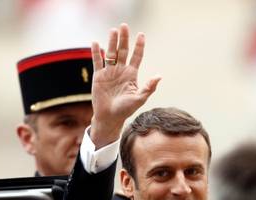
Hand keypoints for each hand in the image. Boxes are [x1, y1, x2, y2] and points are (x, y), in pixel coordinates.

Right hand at [90, 23, 161, 147]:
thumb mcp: (139, 99)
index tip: (141, 34)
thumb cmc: (125, 110)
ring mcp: (109, 72)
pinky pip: (97, 62)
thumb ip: (149, 87)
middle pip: (123, 51)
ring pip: (111, 53)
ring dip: (112, 42)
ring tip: (113, 30)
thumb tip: (159, 76)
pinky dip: (96, 52)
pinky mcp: (98, 76)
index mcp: (131, 74)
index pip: (137, 56)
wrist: (109, 117)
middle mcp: (121, 70)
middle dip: (124, 39)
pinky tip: (96, 43)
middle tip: (124, 26)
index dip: (139, 46)